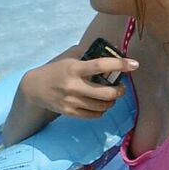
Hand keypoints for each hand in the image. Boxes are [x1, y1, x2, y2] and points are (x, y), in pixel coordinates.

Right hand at [22, 55, 138, 118]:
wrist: (34, 88)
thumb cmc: (56, 70)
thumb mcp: (69, 58)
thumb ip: (87, 56)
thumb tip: (110, 53)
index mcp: (74, 69)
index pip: (101, 66)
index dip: (120, 65)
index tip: (133, 64)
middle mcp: (74, 86)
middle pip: (105, 93)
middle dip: (119, 91)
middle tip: (121, 87)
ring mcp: (72, 102)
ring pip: (101, 106)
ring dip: (112, 102)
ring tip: (112, 97)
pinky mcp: (70, 113)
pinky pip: (93, 115)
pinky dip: (101, 111)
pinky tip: (101, 105)